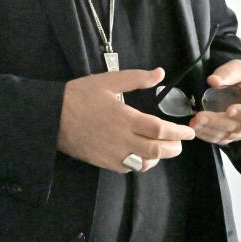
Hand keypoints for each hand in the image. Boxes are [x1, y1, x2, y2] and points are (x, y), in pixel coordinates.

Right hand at [58, 67, 194, 172]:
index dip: (177, 133)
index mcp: (125, 117)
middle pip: (156, 150)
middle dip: (173, 148)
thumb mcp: (108, 81)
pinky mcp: (103, 163)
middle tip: (180, 142)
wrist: (52, 116)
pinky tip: (141, 155)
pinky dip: (140, 163)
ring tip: (163, 148)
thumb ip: (136, 78)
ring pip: (144, 163)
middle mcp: (122, 139)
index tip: (189, 132)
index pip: (159, 130)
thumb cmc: (80, 95)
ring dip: (157, 157)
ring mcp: (112, 154)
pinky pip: (128, 168)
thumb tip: (160, 73)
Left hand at [189, 59, 240, 144]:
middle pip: (239, 127)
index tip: (230, 110)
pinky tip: (196, 129)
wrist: (240, 85)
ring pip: (228, 135)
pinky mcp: (231, 135)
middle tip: (201, 117)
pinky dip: (207, 135)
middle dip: (218, 122)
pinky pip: (220, 138)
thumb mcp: (239, 68)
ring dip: (209, 130)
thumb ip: (228, 73)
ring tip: (194, 123)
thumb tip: (213, 80)